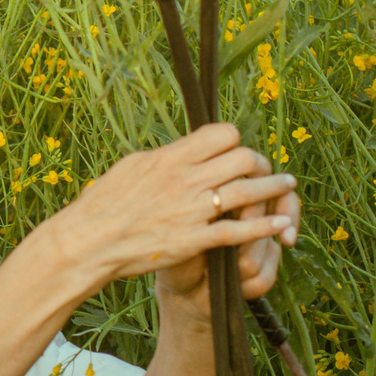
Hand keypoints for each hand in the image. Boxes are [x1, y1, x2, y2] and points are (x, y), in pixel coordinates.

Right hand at [39, 124, 295, 303]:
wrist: (89, 241)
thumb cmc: (103, 204)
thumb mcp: (132, 167)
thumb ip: (164, 159)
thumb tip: (183, 151)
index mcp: (169, 157)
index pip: (220, 134)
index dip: (235, 141)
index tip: (237, 151)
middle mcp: (184, 179)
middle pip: (241, 158)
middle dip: (258, 163)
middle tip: (265, 170)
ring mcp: (190, 210)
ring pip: (247, 191)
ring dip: (273, 189)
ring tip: (287, 187)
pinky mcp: (193, 240)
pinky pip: (238, 231)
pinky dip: (263, 227)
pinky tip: (279, 226)